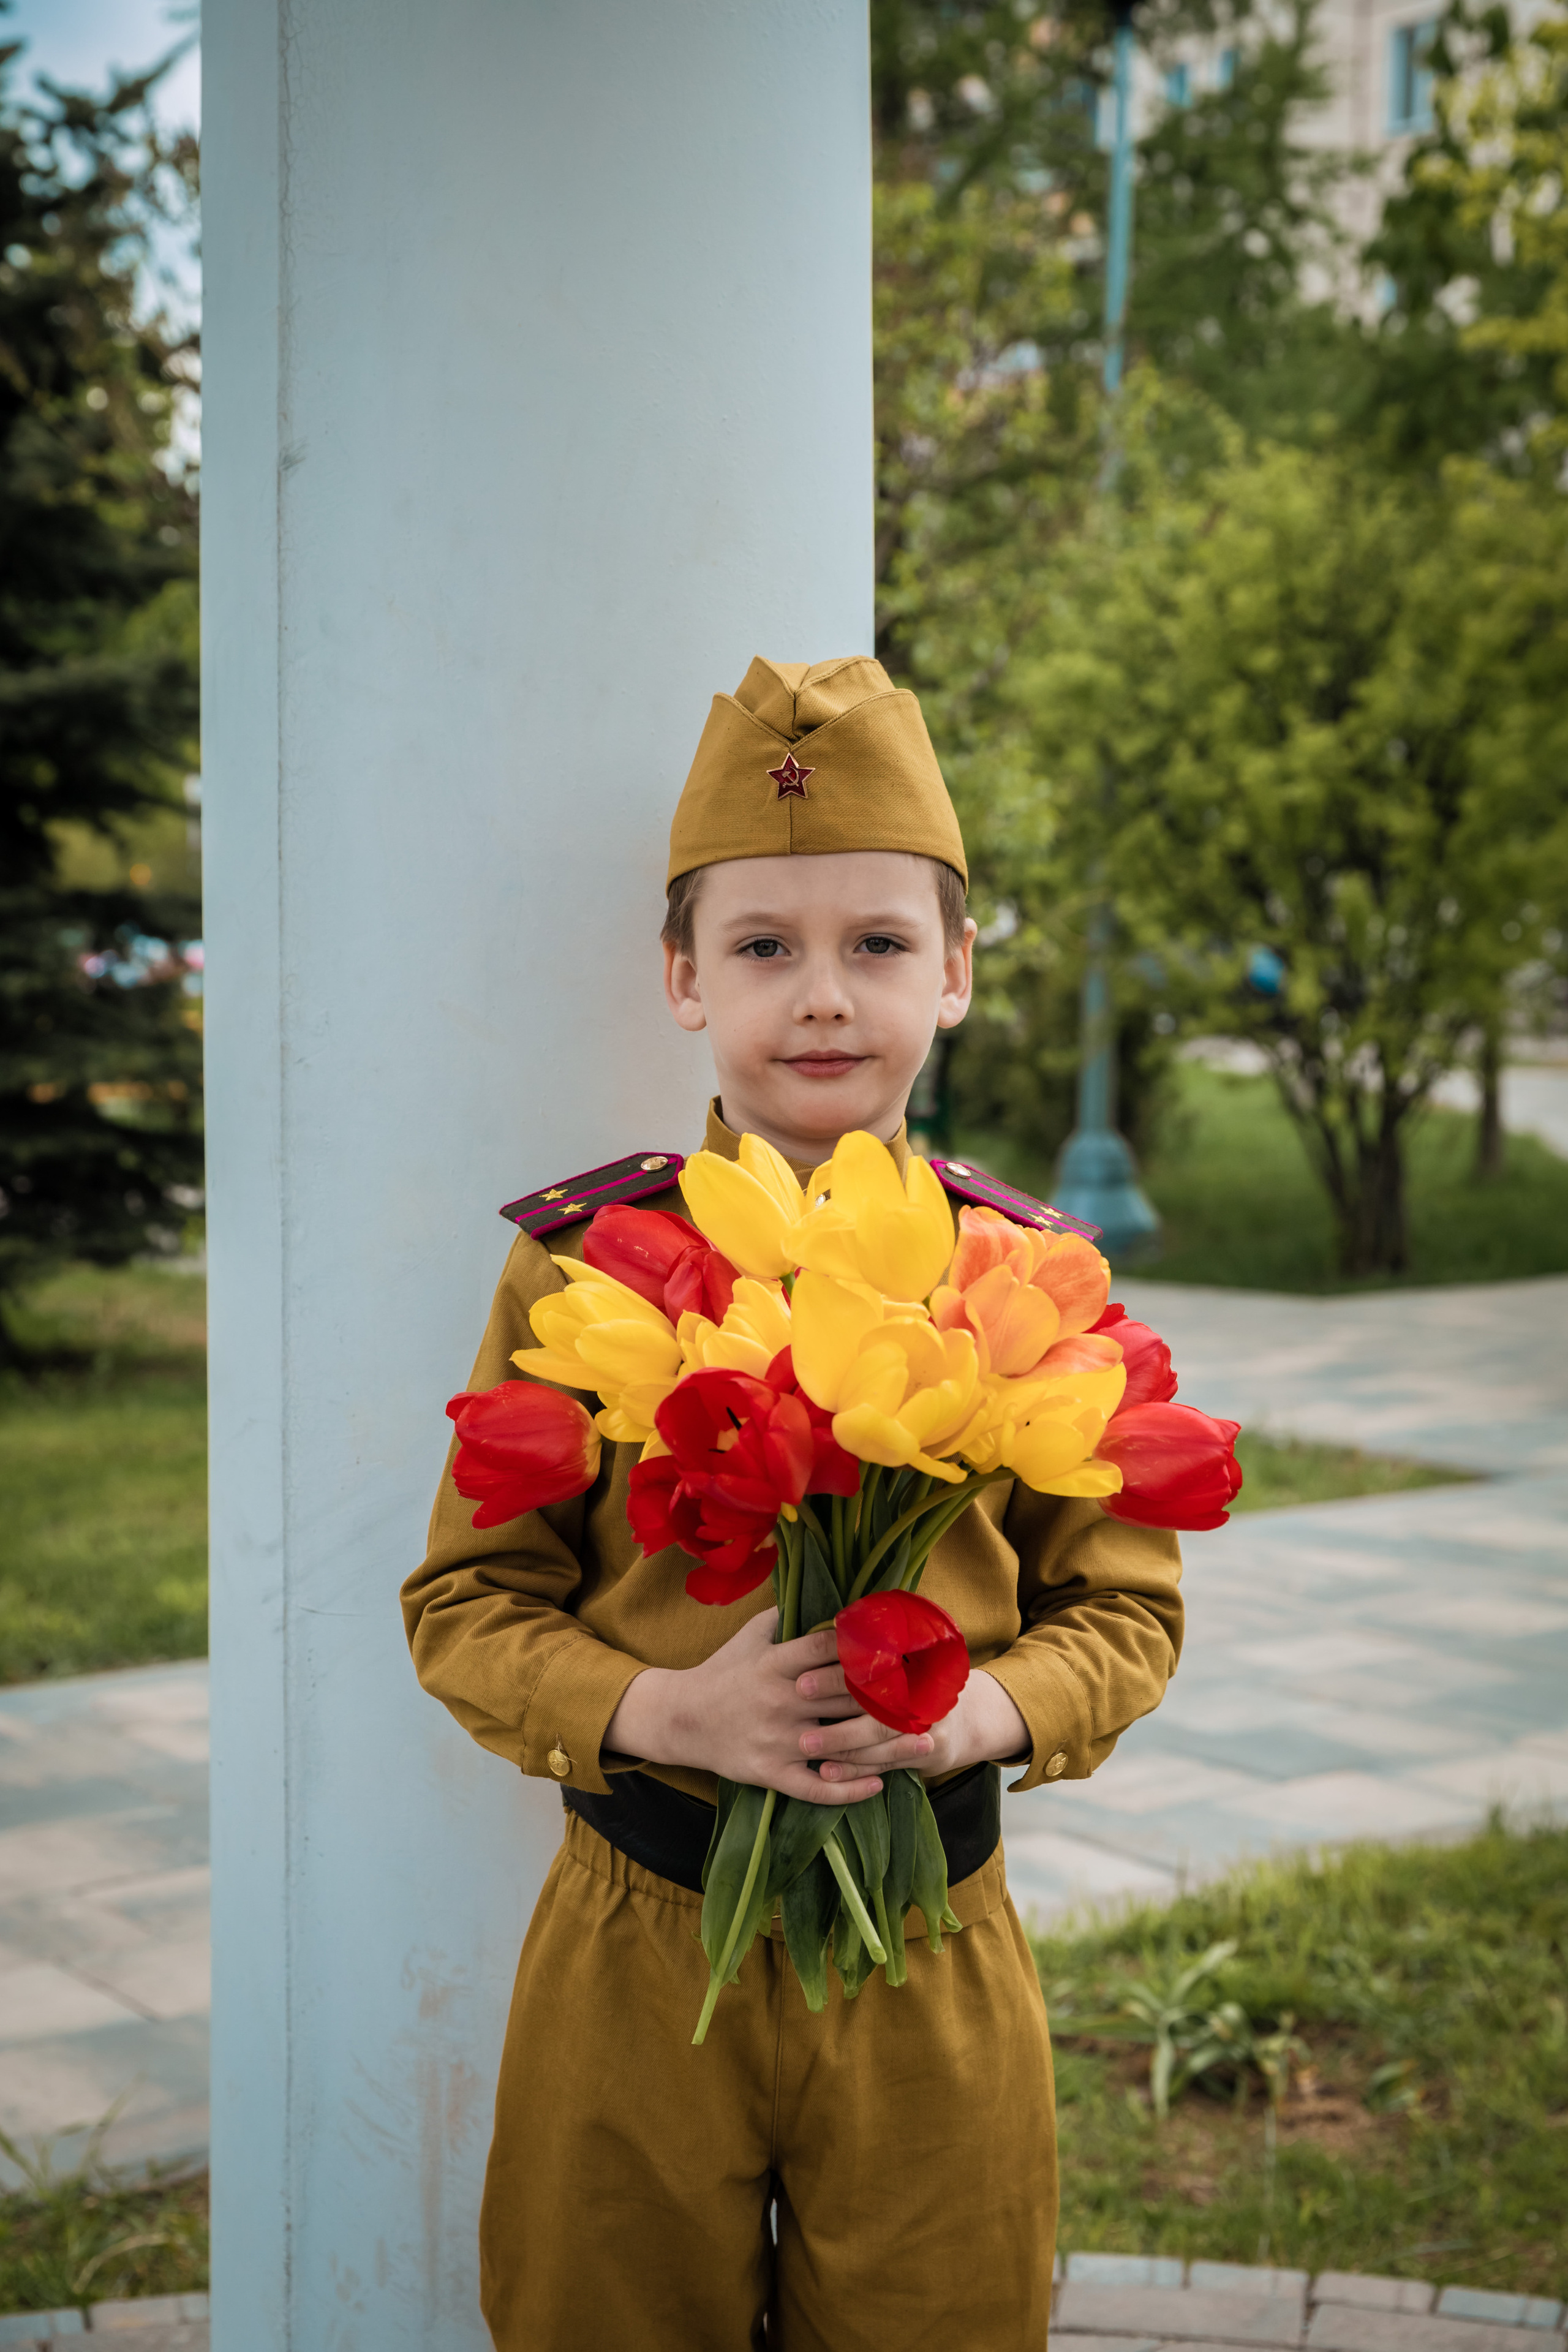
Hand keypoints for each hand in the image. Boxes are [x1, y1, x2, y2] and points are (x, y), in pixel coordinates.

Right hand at [603, 1610, 935, 1805]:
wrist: (680, 1720)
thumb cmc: (722, 1672)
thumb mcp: (751, 1636)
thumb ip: (787, 1616)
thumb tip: (826, 1588)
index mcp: (776, 1663)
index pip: (831, 1649)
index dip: (872, 1646)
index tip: (910, 1645)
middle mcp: (780, 1701)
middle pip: (847, 1696)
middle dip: (893, 1695)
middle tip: (935, 1694)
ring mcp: (776, 1740)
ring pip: (841, 1745)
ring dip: (887, 1745)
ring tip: (926, 1742)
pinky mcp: (770, 1773)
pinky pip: (816, 1788)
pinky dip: (849, 1790)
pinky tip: (880, 1785)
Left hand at [794, 1661, 1028, 1785]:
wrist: (968, 1720)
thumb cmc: (923, 1682)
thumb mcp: (913, 1655)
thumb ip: (879, 1645)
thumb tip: (829, 1621)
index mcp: (917, 1663)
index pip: (874, 1665)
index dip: (839, 1665)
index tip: (805, 1667)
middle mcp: (923, 1695)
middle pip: (873, 1702)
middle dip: (834, 1701)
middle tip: (799, 1696)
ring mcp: (926, 1727)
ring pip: (876, 1739)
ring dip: (839, 1743)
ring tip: (805, 1743)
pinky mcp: (924, 1755)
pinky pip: (883, 1766)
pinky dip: (854, 1770)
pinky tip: (826, 1772)